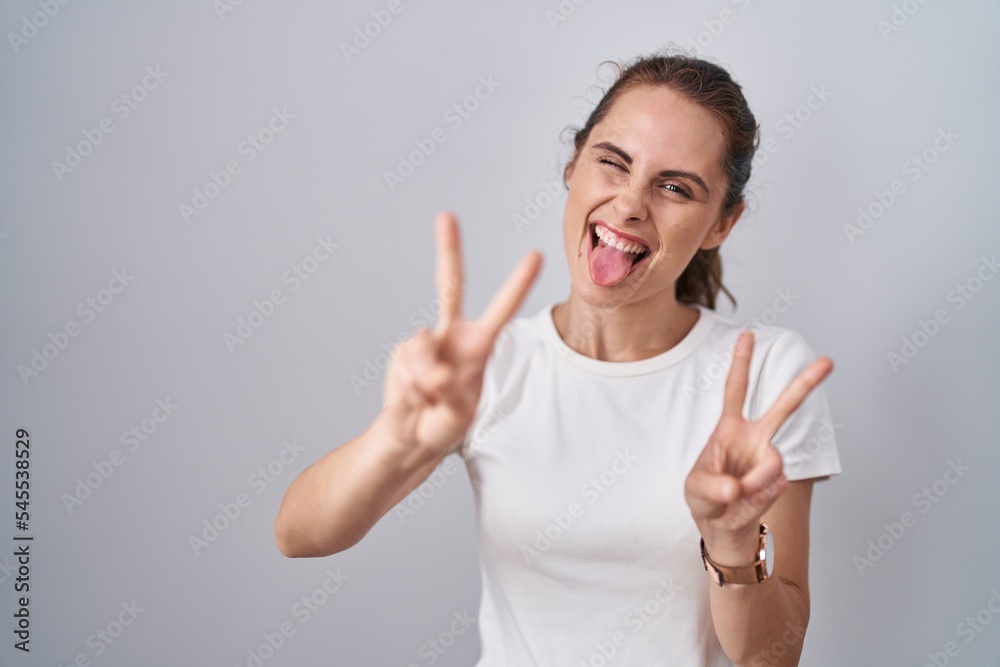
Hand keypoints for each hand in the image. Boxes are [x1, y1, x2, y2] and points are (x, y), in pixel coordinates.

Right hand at [379, 211, 541, 456]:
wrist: (411, 437)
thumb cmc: (443, 423)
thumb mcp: (458, 415)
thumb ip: (449, 391)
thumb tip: (432, 370)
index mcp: (478, 345)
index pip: (501, 309)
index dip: (517, 283)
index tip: (535, 255)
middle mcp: (450, 335)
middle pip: (449, 285)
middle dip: (447, 249)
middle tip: (446, 216)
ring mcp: (423, 343)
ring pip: (424, 347)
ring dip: (428, 380)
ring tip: (430, 400)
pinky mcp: (401, 354)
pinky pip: (407, 366)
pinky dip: (411, 389)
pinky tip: (414, 399)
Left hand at [684, 329, 833, 555]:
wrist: (723, 526)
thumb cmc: (705, 498)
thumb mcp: (696, 490)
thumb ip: (713, 486)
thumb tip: (737, 487)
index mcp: (730, 428)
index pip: (736, 390)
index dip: (741, 362)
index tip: (748, 334)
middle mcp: (755, 438)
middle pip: (784, 406)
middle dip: (806, 383)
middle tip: (829, 361)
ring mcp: (769, 458)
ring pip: (771, 463)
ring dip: (752, 482)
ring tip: (735, 495)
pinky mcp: (779, 479)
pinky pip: (771, 486)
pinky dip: (756, 497)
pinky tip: (746, 502)